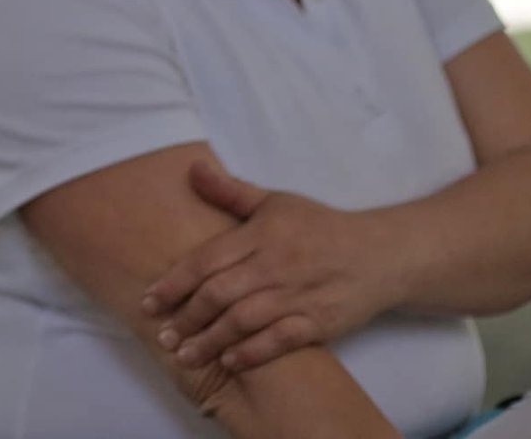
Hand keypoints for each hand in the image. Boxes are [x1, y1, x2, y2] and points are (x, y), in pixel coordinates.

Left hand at [141, 161, 397, 372]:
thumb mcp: (276, 202)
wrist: (382, 254)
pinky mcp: (320, 322)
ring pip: (246, 321)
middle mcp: (276, 265)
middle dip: (186, 317)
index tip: (148, 301)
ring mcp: (299, 296)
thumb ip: (230, 191)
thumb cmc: (320, 226)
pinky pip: (281, 341)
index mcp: (261, 234)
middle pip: (221, 293)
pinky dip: (253, 353)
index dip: (175, 282)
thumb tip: (192, 168)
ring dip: (211, 340)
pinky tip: (228, 362)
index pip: (207, 260)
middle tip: (161, 336)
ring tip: (184, 355)